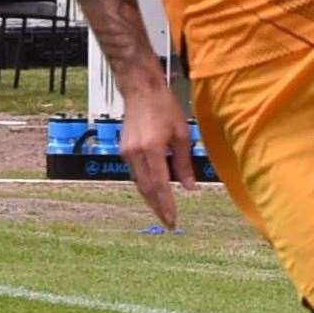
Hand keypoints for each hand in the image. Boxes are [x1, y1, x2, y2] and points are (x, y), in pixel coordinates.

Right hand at [119, 80, 196, 229]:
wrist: (141, 90)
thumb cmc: (164, 107)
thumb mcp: (182, 134)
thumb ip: (184, 163)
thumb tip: (189, 187)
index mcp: (152, 149)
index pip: (160, 185)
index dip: (167, 205)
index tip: (173, 220)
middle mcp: (136, 154)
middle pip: (146, 189)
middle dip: (158, 207)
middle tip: (168, 223)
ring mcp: (127, 153)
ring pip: (139, 183)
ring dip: (151, 198)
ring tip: (163, 211)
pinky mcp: (124, 150)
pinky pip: (135, 173)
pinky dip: (146, 184)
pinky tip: (155, 191)